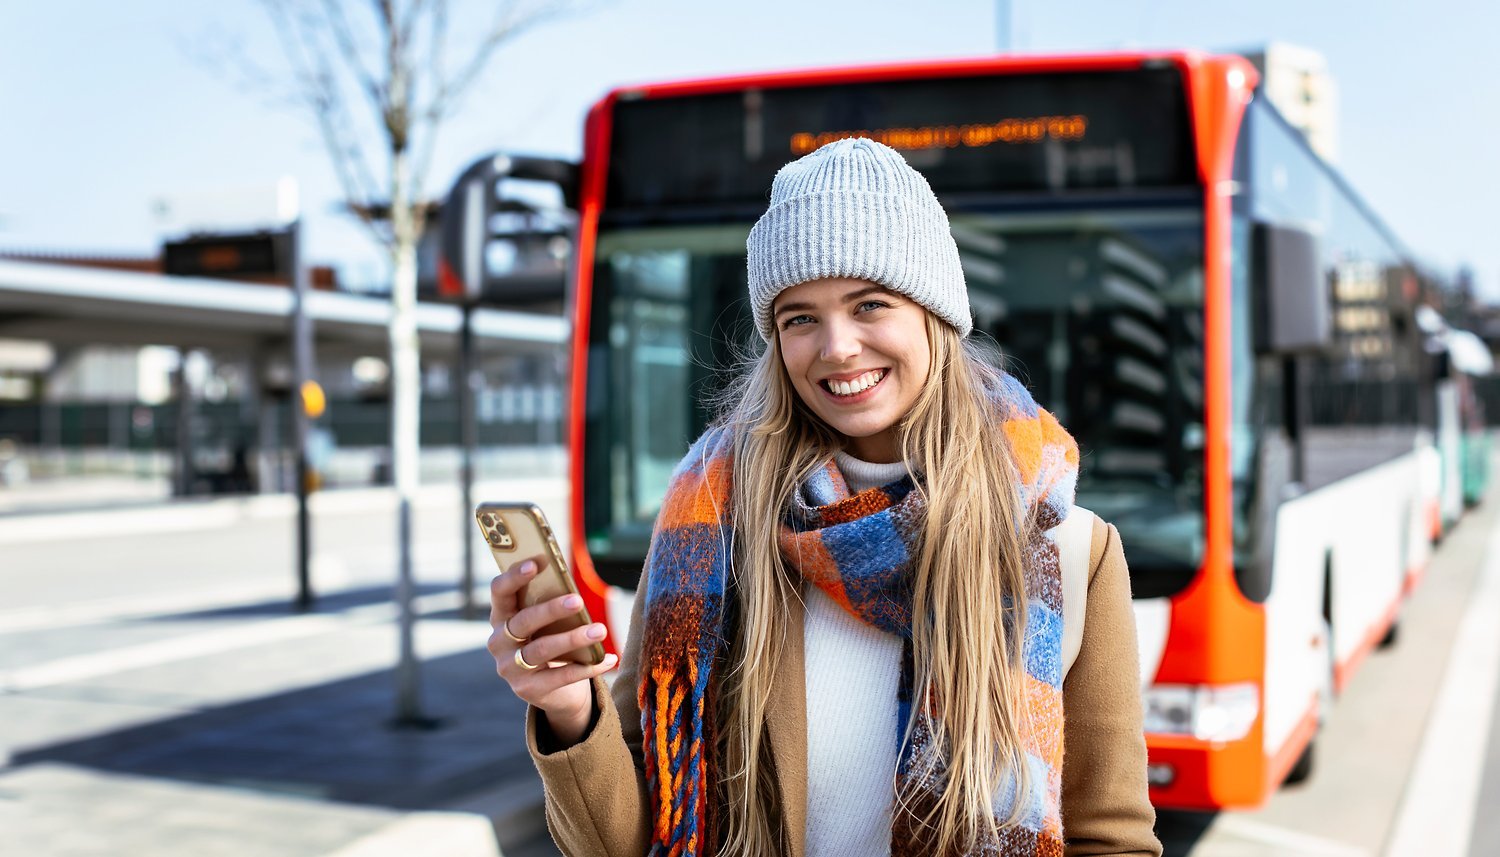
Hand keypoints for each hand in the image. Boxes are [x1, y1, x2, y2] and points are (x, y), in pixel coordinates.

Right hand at [488, 557, 618, 746]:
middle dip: (551, 609)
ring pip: (541, 650)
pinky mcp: (528, 690)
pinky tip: (608, 658)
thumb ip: (549, 604)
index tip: (536, 563)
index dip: (514, 577)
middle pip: (523, 621)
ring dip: (573, 638)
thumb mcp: (545, 622)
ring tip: (599, 630)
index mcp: (501, 617)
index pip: (500, 592)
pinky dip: (587, 667)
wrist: (551, 689)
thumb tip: (572, 589)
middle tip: (578, 600)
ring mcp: (511, 668)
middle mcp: (499, 642)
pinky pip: (560, 677)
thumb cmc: (549, 640)